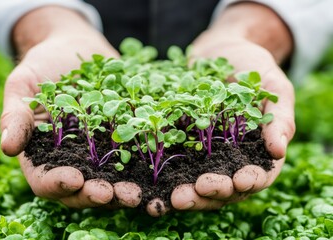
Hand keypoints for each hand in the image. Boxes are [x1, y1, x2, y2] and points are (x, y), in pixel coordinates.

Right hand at [0, 7, 142, 211]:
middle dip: (97, 195)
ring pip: (113, 180)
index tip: (73, 179)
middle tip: (112, 194)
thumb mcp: (24, 85)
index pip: (46, 179)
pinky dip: (148, 164)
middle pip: (84, 189)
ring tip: (138, 193)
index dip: (58, 184)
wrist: (77, 47)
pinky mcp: (128, 137)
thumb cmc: (45, 65)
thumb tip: (8, 147)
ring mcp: (103, 151)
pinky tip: (160, 165)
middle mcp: (76, 159)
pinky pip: (138, 154)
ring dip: (125, 189)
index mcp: (45, 154)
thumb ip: (16, 116)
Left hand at [169, 37, 294, 210]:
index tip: (238, 181)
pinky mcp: (178, 143)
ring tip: (171, 197)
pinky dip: (162, 175)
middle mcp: (227, 159)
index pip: (256, 176)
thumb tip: (279, 151)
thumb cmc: (251, 67)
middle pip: (222, 188)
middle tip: (192, 195)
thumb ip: (280, 117)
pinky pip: (170, 161)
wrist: (219, 50)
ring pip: (194, 183)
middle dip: (208, 194)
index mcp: (255, 152)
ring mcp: (201, 154)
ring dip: (185, 193)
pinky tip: (149, 182)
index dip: (248, 183)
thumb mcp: (273, 86)